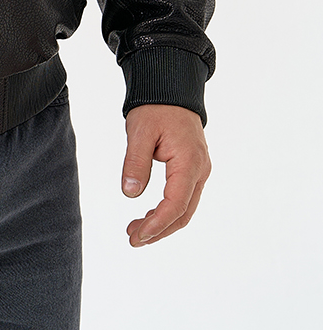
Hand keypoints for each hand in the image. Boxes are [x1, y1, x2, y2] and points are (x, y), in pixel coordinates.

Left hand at [121, 104, 210, 246]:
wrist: (171, 89)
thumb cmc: (155, 107)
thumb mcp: (139, 131)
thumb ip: (135, 162)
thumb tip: (130, 194)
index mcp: (189, 162)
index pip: (175, 204)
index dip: (157, 225)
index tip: (137, 235)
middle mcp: (200, 170)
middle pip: (183, 213)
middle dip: (159, 230)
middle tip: (132, 239)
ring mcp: (199, 171)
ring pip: (185, 208)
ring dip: (163, 223)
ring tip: (136, 231)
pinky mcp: (193, 169)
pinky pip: (184, 197)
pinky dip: (167, 212)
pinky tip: (149, 216)